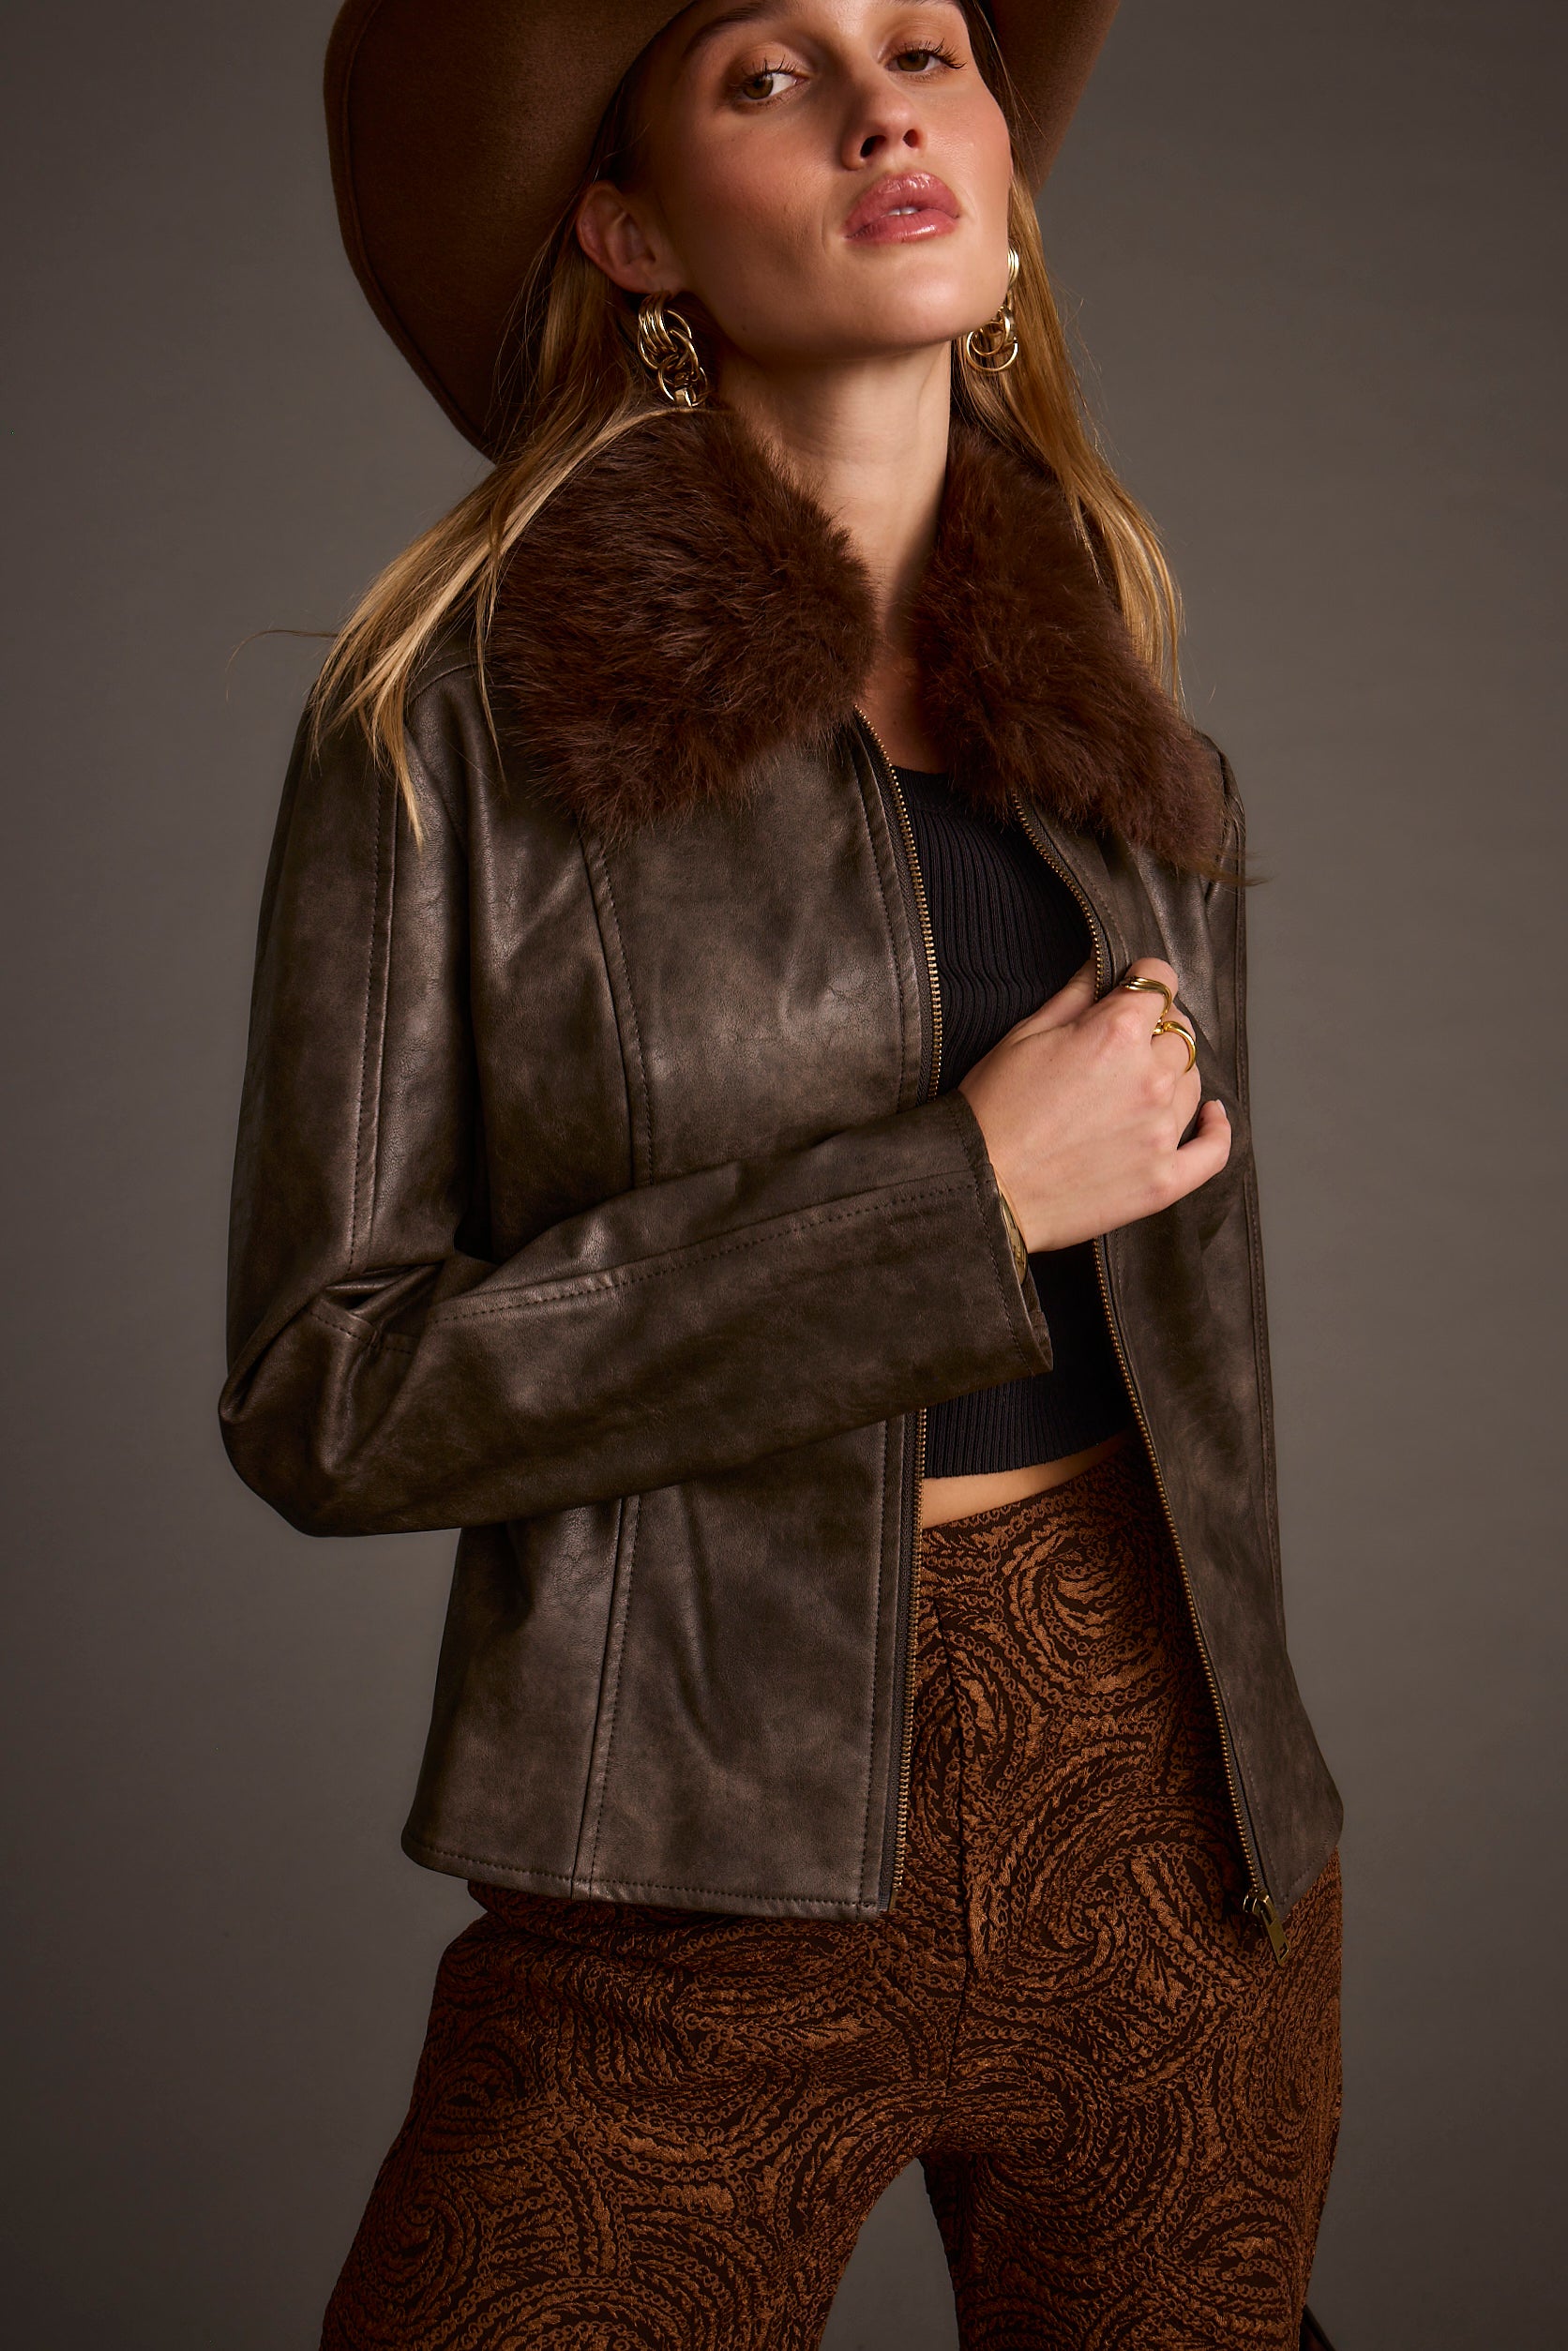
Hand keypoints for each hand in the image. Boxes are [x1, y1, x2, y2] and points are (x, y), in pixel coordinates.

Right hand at [958, 957, 1231, 1251]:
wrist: (983, 1188)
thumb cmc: (994, 1112)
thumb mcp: (1024, 1035)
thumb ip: (1075, 996)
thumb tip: (1102, 966)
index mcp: (1118, 1033)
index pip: (1161, 981)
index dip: (1144, 979)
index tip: (1133, 989)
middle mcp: (1150, 1077)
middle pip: (1181, 1032)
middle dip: (1157, 1028)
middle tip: (1123, 1046)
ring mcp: (1162, 1131)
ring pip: (1192, 1082)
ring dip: (1172, 1075)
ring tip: (1136, 1087)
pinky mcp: (1164, 1179)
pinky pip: (1213, 1150)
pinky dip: (1217, 1129)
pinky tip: (1211, 1115)